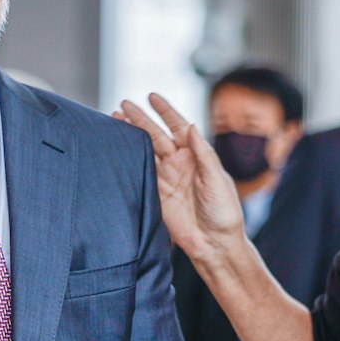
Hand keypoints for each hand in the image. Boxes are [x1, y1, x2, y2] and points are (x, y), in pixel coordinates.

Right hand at [115, 95, 247, 262]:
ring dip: (131, 136)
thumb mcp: (218, 179)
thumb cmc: (225, 212)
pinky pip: (140, 173)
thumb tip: (191, 127)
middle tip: (123, 105)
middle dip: (140, 120)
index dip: (165, 111)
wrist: (216, 244)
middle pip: (156, 135)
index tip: (152, 96)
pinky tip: (118, 148)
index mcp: (197, 156)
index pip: (178, 126)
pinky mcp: (156, 195)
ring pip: (145, 151)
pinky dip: (129, 160)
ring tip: (115, 120)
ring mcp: (166, 178)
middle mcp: (180, 163)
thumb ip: (203, 153)